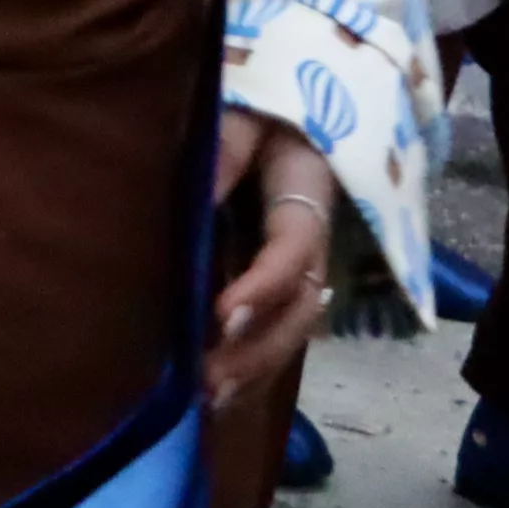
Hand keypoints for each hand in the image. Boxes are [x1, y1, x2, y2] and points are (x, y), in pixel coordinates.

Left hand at [206, 114, 335, 409]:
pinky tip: (217, 392)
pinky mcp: (282, 282)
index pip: (294, 251)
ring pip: (293, 329)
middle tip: (210, 378)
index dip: (263, 285)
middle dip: (259, 347)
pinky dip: (252, 364)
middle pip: (300, 307)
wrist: (287, 116)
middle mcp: (313, 243)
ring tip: (210, 398)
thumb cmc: (259, 110)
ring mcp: (303, 267)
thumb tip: (195, 197)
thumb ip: (223, 151)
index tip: (222, 314)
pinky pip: (277, 329)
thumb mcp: (242, 116)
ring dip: (255, 367)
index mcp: (308, 196)